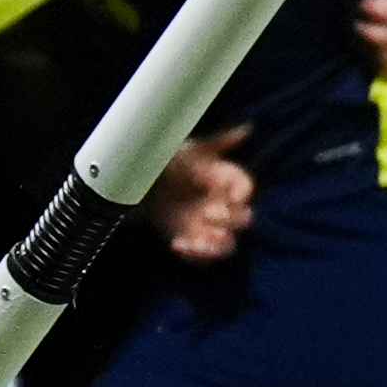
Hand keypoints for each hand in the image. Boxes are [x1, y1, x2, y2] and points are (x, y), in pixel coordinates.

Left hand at [141, 129, 253, 260]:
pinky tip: (177, 244)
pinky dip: (194, 255)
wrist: (138, 184)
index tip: (228, 195)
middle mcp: (222, 206)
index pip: (246, 189)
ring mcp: (209, 227)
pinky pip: (204, 259)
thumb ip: (220, 141)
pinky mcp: (194, 243)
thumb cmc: (169, 162)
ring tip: (195, 239)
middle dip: (229, 219)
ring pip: (227, 245)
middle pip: (244, 220)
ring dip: (215, 244)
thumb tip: (248, 128)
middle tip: (207, 213)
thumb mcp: (192, 150)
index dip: (240, 194)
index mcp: (225, 181)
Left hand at [357, 0, 386, 76]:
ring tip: (382, 33)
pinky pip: (376, 61)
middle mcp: (375, 33)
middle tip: (377, 18)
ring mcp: (381, 53)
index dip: (364, 1)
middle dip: (364, 21)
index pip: (358, 4)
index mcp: (379, 9)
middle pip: (358, 26)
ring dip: (370, 39)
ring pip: (365, 45)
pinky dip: (380, 55)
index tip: (371, 0)